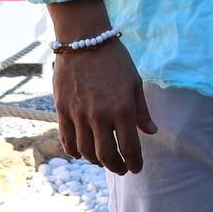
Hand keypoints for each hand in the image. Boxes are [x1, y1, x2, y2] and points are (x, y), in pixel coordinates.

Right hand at [52, 38, 156, 174]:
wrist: (84, 42)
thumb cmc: (115, 60)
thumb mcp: (135, 83)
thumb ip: (141, 111)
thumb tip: (151, 132)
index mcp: (122, 109)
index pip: (129, 147)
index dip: (134, 162)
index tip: (136, 168)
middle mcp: (100, 116)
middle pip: (106, 155)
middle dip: (116, 166)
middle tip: (122, 169)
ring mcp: (78, 115)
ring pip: (85, 151)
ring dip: (96, 161)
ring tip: (104, 161)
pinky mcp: (62, 111)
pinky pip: (67, 140)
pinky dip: (74, 152)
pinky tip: (82, 153)